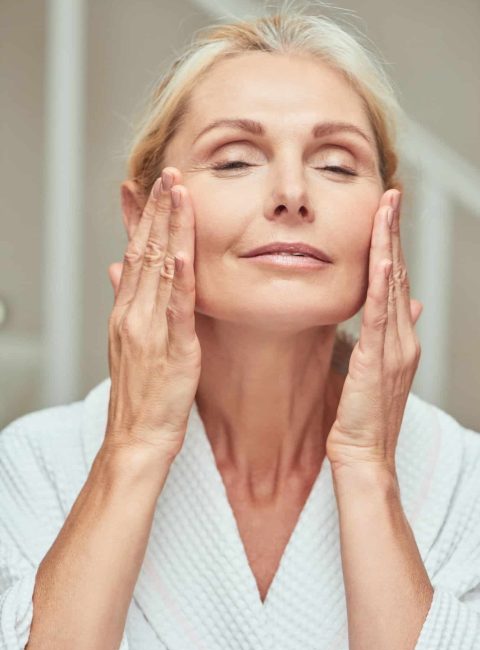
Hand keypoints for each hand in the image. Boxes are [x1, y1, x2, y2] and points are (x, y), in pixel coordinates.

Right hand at [103, 166, 200, 463]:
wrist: (136, 436)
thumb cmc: (140, 393)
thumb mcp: (129, 342)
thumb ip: (127, 303)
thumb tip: (119, 271)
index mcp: (127, 311)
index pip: (135, 253)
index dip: (145, 218)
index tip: (156, 188)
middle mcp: (134, 313)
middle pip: (145, 251)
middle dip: (158, 210)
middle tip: (170, 173)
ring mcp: (150, 328)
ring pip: (159, 269)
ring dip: (169, 228)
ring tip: (178, 192)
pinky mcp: (172, 348)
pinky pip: (176, 308)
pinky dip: (178, 277)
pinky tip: (182, 250)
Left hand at [326, 189, 422, 474]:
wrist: (364, 456)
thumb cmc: (364, 417)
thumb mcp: (380, 370)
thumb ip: (392, 335)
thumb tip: (408, 305)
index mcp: (400, 339)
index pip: (395, 283)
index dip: (392, 246)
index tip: (386, 214)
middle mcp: (404, 338)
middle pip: (398, 275)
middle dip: (394, 232)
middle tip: (391, 195)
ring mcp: (395, 347)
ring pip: (392, 285)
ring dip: (390, 243)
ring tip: (388, 208)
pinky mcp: (379, 359)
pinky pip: (381, 313)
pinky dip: (382, 282)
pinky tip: (383, 255)